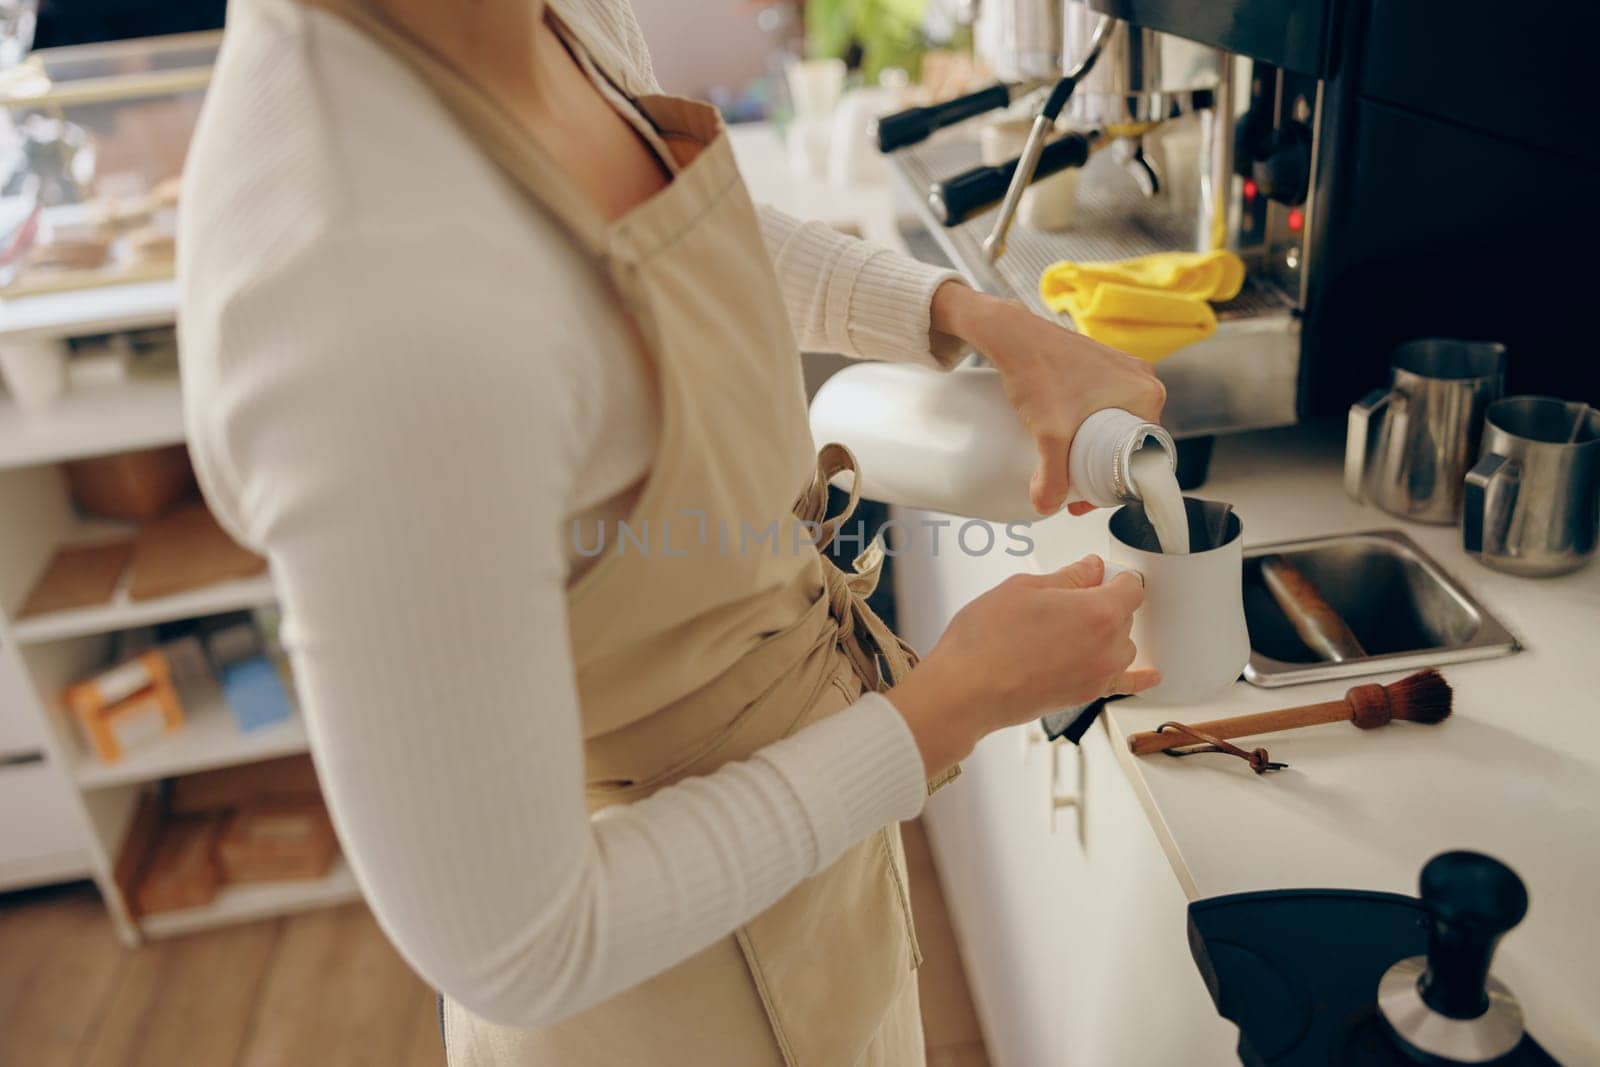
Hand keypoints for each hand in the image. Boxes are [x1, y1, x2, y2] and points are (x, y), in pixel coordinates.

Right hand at [886, 555, 1159, 776]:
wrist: (966, 690)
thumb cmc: (986, 640)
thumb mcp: (1024, 588)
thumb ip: (1067, 578)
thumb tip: (1090, 569)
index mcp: (1098, 611)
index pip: (1130, 585)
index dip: (1115, 575)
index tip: (1099, 573)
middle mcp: (1108, 646)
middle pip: (1125, 615)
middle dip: (1104, 602)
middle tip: (1069, 598)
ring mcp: (1099, 674)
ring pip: (1121, 645)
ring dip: (1107, 633)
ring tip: (1071, 628)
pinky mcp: (1086, 695)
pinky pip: (1125, 684)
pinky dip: (1139, 678)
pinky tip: (1152, 676)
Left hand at [931, 283, 1165, 515]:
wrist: (1012, 334)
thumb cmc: (1039, 370)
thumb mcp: (1050, 433)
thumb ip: (1051, 476)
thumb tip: (1046, 507)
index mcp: (1148, 394)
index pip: (1146, 453)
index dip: (1123, 481)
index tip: (1096, 495)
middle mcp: (1142, 379)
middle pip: (1130, 441)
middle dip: (1106, 469)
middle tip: (1078, 488)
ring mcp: (1121, 371)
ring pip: (1115, 425)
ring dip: (1096, 449)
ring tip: (1069, 467)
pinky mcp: (1100, 367)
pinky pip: (1104, 407)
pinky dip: (1089, 427)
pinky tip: (1068, 438)